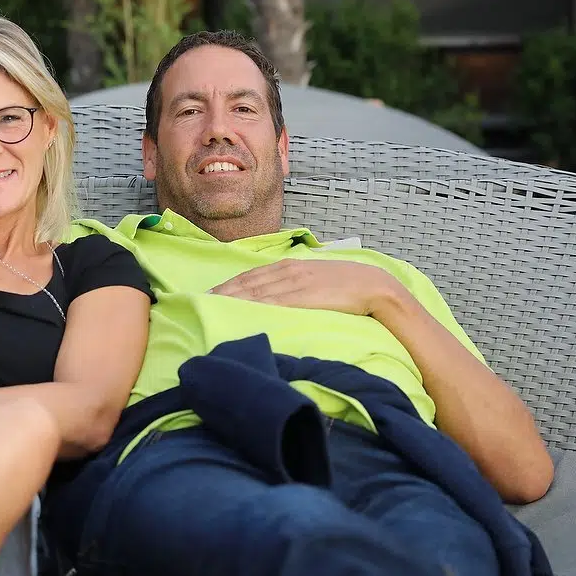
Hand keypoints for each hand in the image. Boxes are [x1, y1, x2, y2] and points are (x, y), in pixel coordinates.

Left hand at [209, 259, 401, 316]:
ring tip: (211, 306)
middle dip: (223, 291)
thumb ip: (294, 284)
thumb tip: (277, 295)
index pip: (251, 275)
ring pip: (255, 290)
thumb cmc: (345, 286)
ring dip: (231, 298)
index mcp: (289, 265)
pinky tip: (238, 310)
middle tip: (200, 301)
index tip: (210, 293)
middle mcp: (288, 271)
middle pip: (247, 282)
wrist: (374, 286)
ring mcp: (295, 282)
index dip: (229, 284)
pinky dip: (252, 304)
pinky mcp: (304, 295)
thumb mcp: (315, 279)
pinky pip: (272, 300)